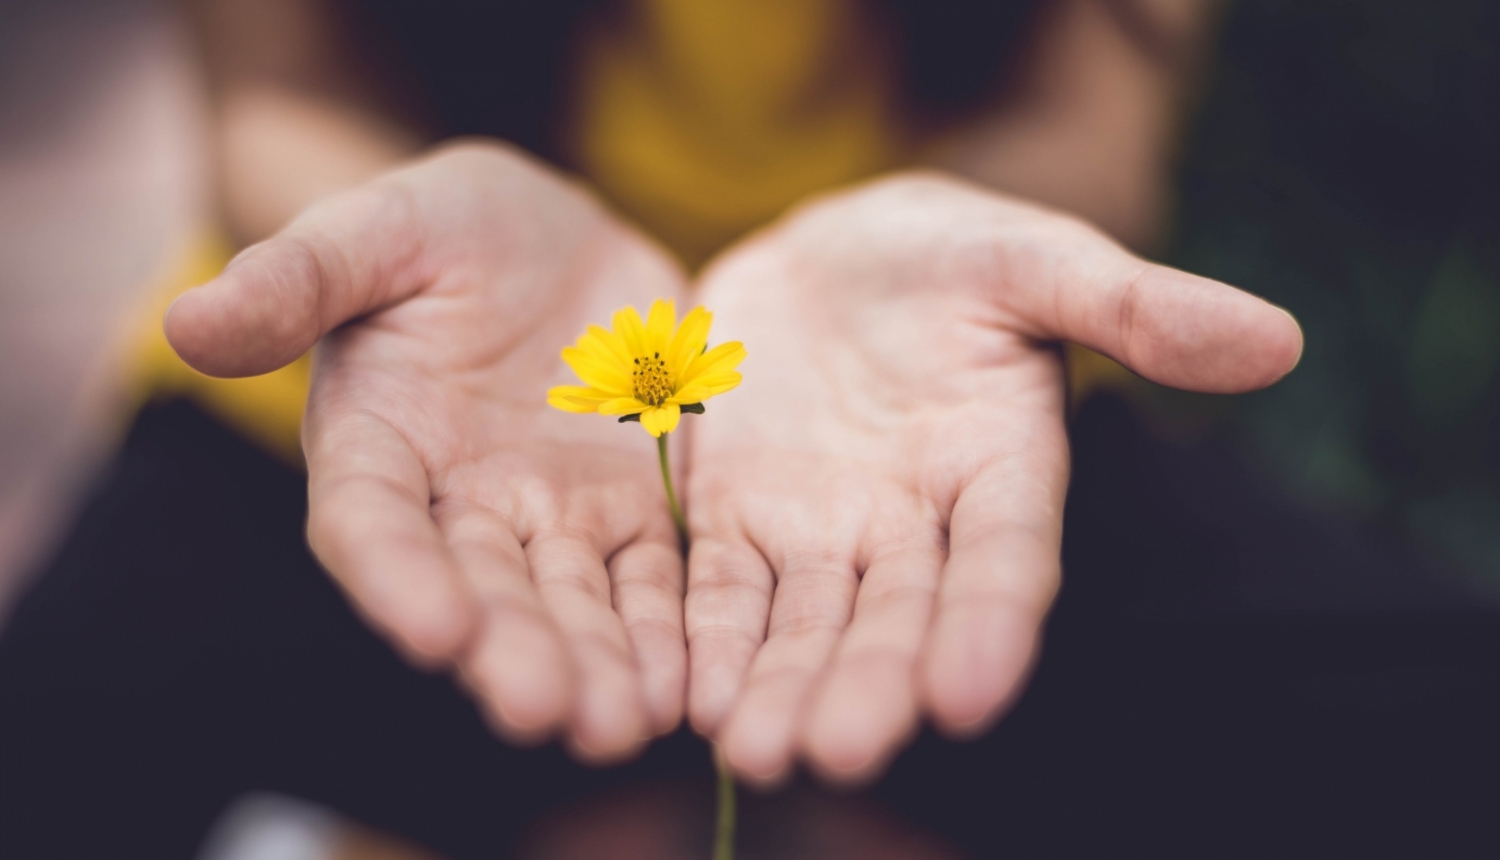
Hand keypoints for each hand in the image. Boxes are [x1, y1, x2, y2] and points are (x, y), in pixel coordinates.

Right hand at [166, 142, 690, 760]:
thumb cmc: (444, 227)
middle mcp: (460, 503)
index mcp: (378, 444)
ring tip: (623, 724)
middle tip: (546, 711)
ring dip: (596, 664)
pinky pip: (653, 578)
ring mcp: (551, 514)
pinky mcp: (633, 509)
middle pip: (482, 589)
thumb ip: (297, 278)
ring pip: (572, 602)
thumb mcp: (378, 229)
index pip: (373, 524)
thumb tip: (187, 321)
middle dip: (513, 651)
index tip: (435, 630)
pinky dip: (667, 630)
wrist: (552, 237)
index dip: (398, 578)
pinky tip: (688, 684)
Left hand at [684, 173, 1302, 783]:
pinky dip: (707, 640)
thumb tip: (1277, 341)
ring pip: (805, 623)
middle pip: (896, 616)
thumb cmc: (947, 254)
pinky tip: (689, 697)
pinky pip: (719, 589)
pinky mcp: (736, 519)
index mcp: (1001, 467)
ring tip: (756, 751)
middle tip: (838, 751)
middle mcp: (914, 523)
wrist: (827, 255)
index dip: (991, 624)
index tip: (969, 695)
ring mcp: (821, 530)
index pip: (1006, 559)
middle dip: (870, 684)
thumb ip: (1135, 305)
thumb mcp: (1034, 259)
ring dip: (781, 687)